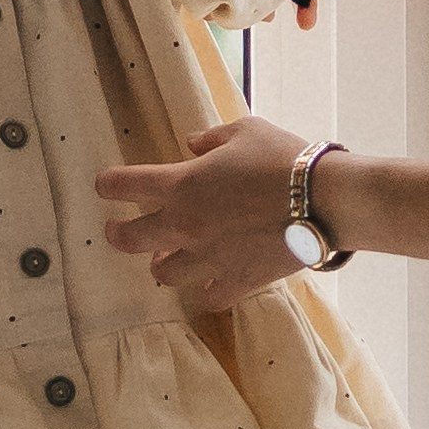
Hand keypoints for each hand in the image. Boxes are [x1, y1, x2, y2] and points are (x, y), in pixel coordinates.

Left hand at [97, 110, 308, 311]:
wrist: (323, 200)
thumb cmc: (282, 158)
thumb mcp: (244, 131)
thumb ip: (211, 139)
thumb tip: (192, 144)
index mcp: (180, 184)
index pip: (123, 185)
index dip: (108, 184)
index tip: (105, 186)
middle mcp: (185, 225)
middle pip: (129, 239)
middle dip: (116, 233)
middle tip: (115, 230)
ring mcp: (208, 259)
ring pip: (163, 274)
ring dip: (160, 263)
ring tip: (166, 256)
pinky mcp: (236, 282)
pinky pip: (207, 298)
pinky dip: (203, 291)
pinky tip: (207, 282)